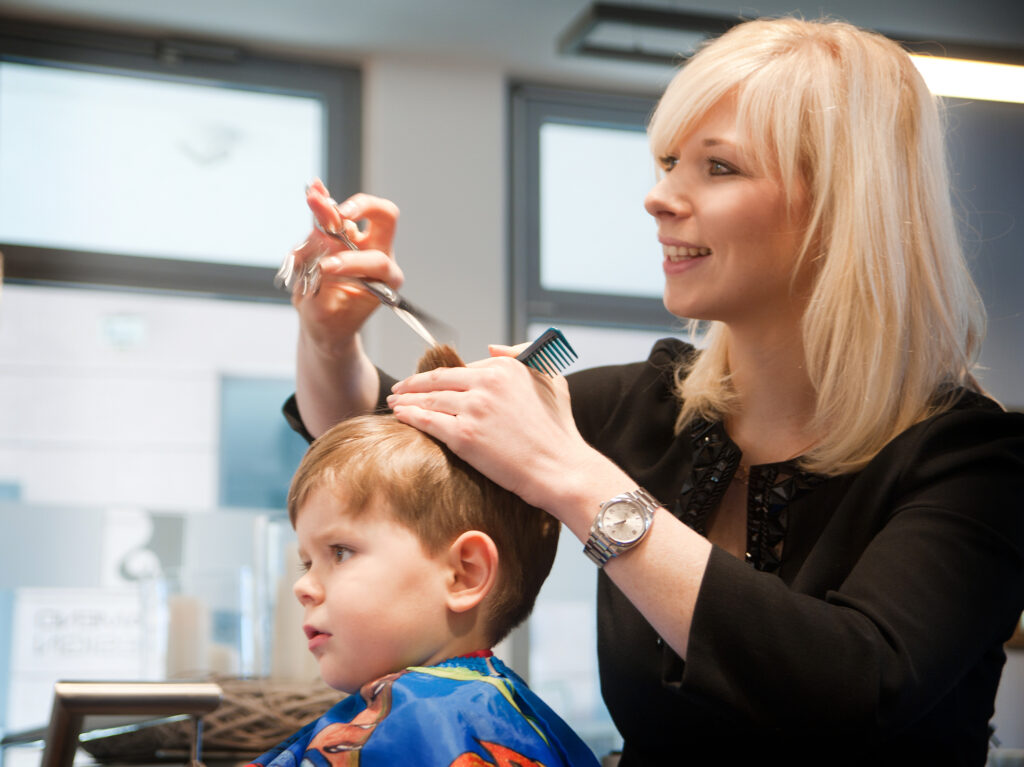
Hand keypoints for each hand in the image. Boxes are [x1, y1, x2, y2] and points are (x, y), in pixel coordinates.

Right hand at [292, 180, 404, 356]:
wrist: (325, 324)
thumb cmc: (331, 321)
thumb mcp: (321, 308)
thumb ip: (321, 275)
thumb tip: (320, 236)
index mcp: (385, 279)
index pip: (377, 261)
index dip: (351, 263)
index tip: (326, 267)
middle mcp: (378, 254)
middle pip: (385, 216)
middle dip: (364, 207)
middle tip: (342, 211)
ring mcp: (359, 242)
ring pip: (348, 216)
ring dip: (328, 209)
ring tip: (312, 200)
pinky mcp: (340, 236)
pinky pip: (331, 216)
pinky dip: (321, 204)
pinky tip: (314, 190)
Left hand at [386, 354, 598, 513]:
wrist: (560, 469)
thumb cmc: (558, 430)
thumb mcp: (550, 379)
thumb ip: (521, 355)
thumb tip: (490, 348)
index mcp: (506, 367)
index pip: (463, 368)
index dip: (441, 376)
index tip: (427, 382)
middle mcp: (488, 382)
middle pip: (438, 379)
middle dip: (414, 383)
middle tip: (399, 388)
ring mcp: (474, 408)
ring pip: (429, 399)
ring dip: (406, 399)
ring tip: (394, 402)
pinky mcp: (464, 435)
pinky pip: (426, 420)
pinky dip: (408, 415)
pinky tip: (399, 415)